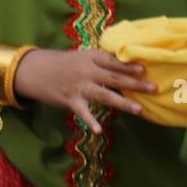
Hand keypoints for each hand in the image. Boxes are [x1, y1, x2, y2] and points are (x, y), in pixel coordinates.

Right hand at [12, 48, 154, 132]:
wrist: (32, 70)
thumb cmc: (62, 64)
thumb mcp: (80, 56)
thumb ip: (100, 60)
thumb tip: (127, 63)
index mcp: (89, 57)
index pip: (113, 61)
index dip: (129, 65)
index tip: (145, 69)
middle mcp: (85, 71)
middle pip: (114, 77)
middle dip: (135, 83)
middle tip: (154, 88)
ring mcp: (78, 86)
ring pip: (104, 95)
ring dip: (123, 102)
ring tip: (139, 109)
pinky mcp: (70, 100)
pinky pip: (83, 112)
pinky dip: (91, 121)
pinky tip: (99, 130)